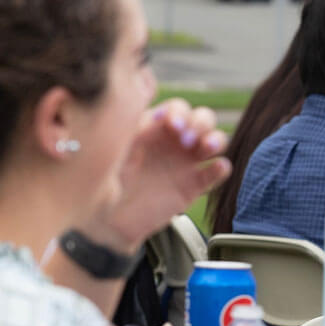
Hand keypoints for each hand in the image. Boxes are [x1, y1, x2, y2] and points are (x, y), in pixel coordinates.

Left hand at [80, 99, 230, 253]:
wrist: (106, 220)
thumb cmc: (103, 179)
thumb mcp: (114, 147)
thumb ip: (134, 126)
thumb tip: (154, 105)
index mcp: (154, 127)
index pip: (178, 108)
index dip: (180, 112)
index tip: (172, 125)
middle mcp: (173, 141)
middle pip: (202, 119)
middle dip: (200, 123)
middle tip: (186, 139)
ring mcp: (185, 163)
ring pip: (214, 141)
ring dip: (216, 139)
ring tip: (207, 148)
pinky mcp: (193, 186)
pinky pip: (215, 173)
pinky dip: (221, 168)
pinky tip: (217, 168)